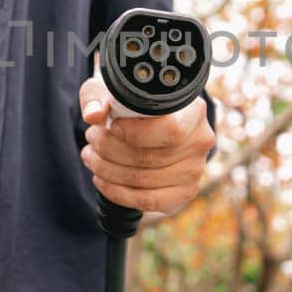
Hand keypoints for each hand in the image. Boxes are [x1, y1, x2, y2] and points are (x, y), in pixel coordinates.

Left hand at [78, 75, 215, 213]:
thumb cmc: (133, 103)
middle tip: (92, 138)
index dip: (135, 133)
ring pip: (144, 180)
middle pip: (151, 158)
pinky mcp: (184, 191)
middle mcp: (200, 141)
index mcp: (193, 111)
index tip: (111, 126)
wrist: (149, 120)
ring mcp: (194, 170)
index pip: (170, 130)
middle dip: (110, 149)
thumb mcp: (114, 90)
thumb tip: (93, 114)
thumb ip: (99, 97)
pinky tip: (102, 179)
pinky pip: (148, 201)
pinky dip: (118, 193)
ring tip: (91, 156)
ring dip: (108, 170)